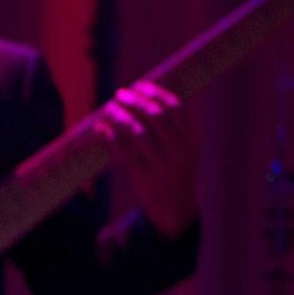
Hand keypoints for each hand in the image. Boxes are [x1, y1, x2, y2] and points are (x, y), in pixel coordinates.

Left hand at [94, 80, 198, 238]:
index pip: (176, 107)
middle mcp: (180, 151)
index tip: (139, 85)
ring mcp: (163, 165)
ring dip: (120, 117)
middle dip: (135, 101)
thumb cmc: (174, 171)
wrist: (176, 209)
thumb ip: (171, 126)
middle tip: (119, 94)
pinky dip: (110, 139)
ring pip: (139, 133)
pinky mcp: (145, 179)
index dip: (156, 92)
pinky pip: (124, 154)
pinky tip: (101, 131)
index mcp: (191, 138)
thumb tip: (142, 97)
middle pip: (156, 116)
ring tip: (108, 110)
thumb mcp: (183, 148)